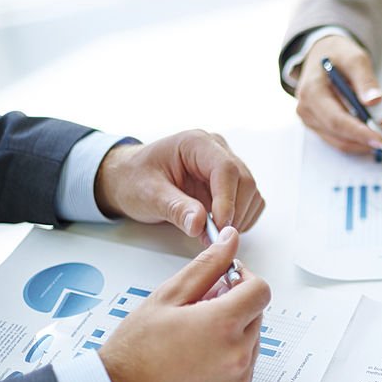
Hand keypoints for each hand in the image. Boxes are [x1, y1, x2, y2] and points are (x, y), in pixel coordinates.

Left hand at [94, 130, 263, 238]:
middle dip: (234, 213)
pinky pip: (250, 202)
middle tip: (214, 236)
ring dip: (238, 218)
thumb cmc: (135, 179)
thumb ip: (175, 208)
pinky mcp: (231, 184)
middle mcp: (217, 151)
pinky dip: (241, 219)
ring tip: (211, 233)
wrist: (130, 179)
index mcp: (196, 144)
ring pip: (251, 194)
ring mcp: (226, 166)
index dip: (227, 199)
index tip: (220, 226)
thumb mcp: (148, 194)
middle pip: (245, 181)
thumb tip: (199, 224)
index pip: (226, 169)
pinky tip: (218, 227)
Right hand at [98, 227, 271, 381]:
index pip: (260, 290)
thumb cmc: (135, 349)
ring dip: (233, 333)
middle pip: (256, 315)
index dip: (244, 280)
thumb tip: (230, 240)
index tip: (225, 282)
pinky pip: (244, 368)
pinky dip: (229, 359)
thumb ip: (206, 266)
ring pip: (251, 341)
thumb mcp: (168, 296)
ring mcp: (238, 380)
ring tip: (194, 338)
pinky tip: (198, 360)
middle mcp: (237, 354)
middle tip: (199, 311)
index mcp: (223, 324)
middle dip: (235, 306)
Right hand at [295, 34, 381, 153]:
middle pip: (340, 135)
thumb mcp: (354, 58)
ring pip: (342, 143)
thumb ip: (364, 78)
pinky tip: (381, 134)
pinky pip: (342, 141)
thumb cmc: (338, 55)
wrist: (323, 55)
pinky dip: (362, 141)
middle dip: (371, 140)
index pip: (336, 120)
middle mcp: (307, 111)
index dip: (360, 133)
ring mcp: (312, 121)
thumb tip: (375, 100)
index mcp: (311, 92)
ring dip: (369, 144)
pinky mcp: (320, 128)